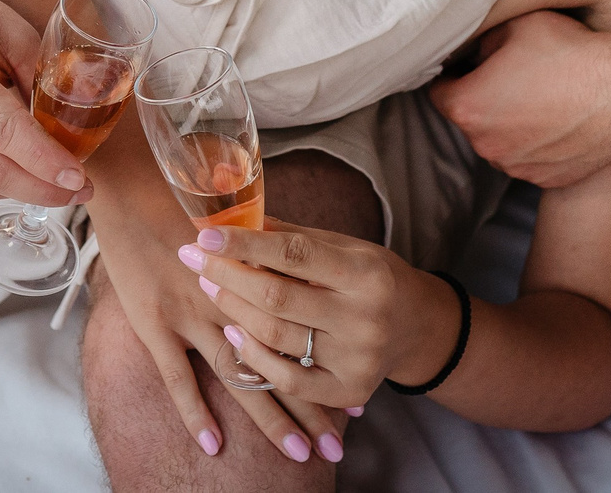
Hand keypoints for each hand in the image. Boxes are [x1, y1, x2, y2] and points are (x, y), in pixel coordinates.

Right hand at [0, 0, 90, 204]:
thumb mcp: (9, 28)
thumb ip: (41, 77)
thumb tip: (71, 131)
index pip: (2, 130)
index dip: (44, 160)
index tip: (79, 179)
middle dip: (41, 188)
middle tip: (80, 191)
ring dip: (20, 190)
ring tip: (57, 185)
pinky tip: (20, 172)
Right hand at [87, 168, 355, 465]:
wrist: (129, 182)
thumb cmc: (186, 195)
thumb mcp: (239, 221)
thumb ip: (270, 248)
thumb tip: (303, 270)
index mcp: (262, 270)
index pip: (309, 330)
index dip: (332, 367)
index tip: (357, 409)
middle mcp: (235, 296)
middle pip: (284, 362)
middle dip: (313, 410)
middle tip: (337, 451)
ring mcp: (194, 311)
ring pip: (243, 377)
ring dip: (273, 419)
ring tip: (301, 456)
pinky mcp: (155, 322)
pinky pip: (178, 378)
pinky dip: (195, 413)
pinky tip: (214, 444)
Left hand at [182, 220, 454, 411]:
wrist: (417, 327)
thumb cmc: (371, 277)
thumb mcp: (345, 247)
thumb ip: (293, 238)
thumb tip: (235, 219)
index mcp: (366, 273)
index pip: (296, 254)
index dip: (246, 244)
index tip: (207, 234)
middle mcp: (365, 319)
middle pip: (278, 298)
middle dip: (227, 275)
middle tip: (193, 258)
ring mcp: (357, 360)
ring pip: (277, 338)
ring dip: (233, 310)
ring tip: (208, 285)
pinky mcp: (348, 391)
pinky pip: (287, 379)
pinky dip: (254, 356)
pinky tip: (232, 331)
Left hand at [430, 9, 610, 187]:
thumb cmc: (570, 53)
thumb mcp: (516, 26)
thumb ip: (482, 40)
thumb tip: (475, 53)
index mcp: (468, 106)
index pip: (438, 92)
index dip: (452, 74)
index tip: (467, 65)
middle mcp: (486, 144)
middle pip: (469, 118)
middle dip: (482, 98)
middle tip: (512, 75)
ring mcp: (516, 166)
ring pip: (499, 141)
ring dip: (509, 123)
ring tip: (541, 95)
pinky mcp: (545, 179)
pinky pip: (529, 158)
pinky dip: (536, 142)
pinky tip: (559, 117)